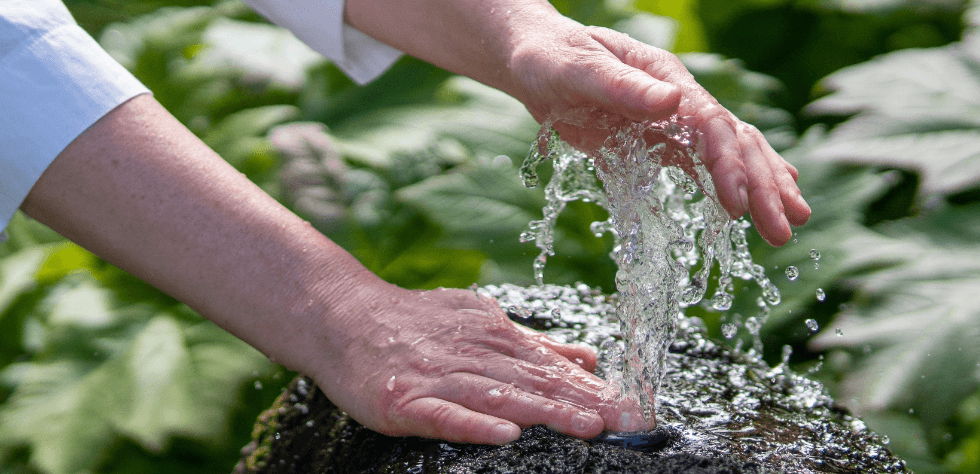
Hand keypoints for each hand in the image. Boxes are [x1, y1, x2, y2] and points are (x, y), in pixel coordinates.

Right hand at [304, 284, 647, 444]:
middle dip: (585, 403)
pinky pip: (445, 415)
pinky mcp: (405, 400)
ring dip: (545, 411)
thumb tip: (589, 360)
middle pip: (537, 382)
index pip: (553, 368)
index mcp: (495, 337)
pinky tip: (505, 435)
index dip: (594, 389)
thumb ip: (535, 346)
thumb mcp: (480, 325)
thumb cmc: (416, 326)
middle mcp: (473, 354)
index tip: (636, 407)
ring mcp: (439, 378)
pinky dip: (475, 423)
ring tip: (587, 427)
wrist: (343, 316)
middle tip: (628, 420)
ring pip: (501, 396)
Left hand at [506, 24, 811, 245]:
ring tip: (791, 225)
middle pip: (734, 142)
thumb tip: (671, 101)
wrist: (535, 58)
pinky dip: (735, 186)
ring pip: (730, 154)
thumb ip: (621, 86)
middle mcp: (680, 99)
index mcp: (666, 77)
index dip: (728, 165)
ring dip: (762, 188)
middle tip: (786, 229)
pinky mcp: (658, 142)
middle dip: (763, 186)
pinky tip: (757, 206)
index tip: (739, 203)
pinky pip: (704, 166)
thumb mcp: (578, 67)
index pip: (711, 125)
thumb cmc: (552, 57)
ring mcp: (673, 122)